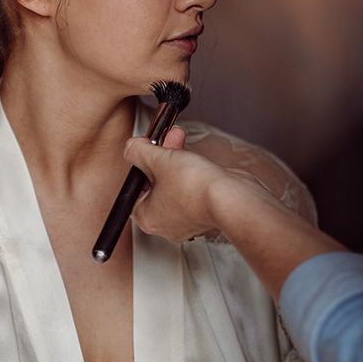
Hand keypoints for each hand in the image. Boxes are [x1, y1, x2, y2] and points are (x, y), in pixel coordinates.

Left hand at [124, 128, 273, 242]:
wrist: (232, 198)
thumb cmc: (195, 188)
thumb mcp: (157, 159)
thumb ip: (137, 151)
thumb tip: (130, 148)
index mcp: (147, 217)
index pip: (134, 188)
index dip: (140, 164)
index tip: (147, 149)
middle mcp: (166, 223)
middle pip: (154, 182)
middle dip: (161, 154)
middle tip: (165, 139)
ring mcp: (187, 219)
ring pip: (173, 181)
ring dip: (175, 156)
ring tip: (179, 138)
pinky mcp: (204, 211)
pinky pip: (191, 186)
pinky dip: (191, 169)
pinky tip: (195, 156)